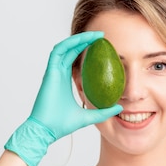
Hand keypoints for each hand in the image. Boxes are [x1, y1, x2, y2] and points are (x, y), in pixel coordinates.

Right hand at [4, 32, 122, 165]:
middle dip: (85, 40)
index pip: (75, 59)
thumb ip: (102, 112)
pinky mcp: (50, 73)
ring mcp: (53, 72)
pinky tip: (81, 40)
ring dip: (78, 39)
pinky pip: (57, 52)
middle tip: (101, 36)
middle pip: (71, 50)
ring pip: (65, 48)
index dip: (87, 50)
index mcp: (65, 81)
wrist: (46, 130)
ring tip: (94, 35)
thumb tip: (119, 108)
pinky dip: (68, 44)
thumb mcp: (88, 117)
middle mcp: (58, 74)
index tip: (102, 46)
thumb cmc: (61, 125)